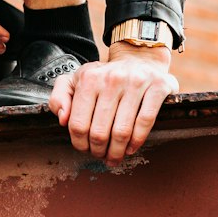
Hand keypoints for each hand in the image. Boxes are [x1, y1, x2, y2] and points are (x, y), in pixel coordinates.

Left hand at [49, 41, 178, 163]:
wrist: (139, 59)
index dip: (80, 144)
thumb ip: (59, 97)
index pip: (78, 124)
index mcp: (89, 78)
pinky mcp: (157, 87)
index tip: (85, 149)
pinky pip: (145, 122)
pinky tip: (131, 147)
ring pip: (122, 131)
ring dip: (117, 152)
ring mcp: (136, 82)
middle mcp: (111, 79)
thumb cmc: (104, 77)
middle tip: (101, 155)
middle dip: (99, 151)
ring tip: (115, 157)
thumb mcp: (76, 80)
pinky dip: (137, 141)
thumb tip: (62, 119)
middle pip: (100, 132)